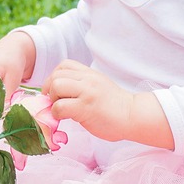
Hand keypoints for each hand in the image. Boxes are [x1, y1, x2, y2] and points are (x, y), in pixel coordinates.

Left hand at [42, 60, 173, 148]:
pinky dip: (57, 113)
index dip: (55, 77)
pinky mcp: (86, 108)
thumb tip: (56, 93)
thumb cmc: (114, 106)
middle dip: (50, 90)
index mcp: (89, 73)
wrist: (132, 116)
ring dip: (53, 100)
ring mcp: (87, 92)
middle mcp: (88, 79)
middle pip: (56, 76)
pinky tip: (65, 118)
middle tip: (56, 102)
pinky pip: (60, 106)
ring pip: (56, 86)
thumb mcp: (97, 86)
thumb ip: (80, 85)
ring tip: (61, 109)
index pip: (63, 65)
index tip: (57, 91)